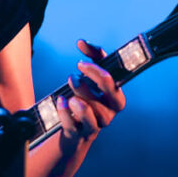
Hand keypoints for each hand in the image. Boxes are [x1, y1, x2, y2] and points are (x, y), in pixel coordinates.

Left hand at [56, 39, 125, 154]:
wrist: (75, 132)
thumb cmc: (86, 100)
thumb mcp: (91, 78)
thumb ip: (91, 58)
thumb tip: (82, 42)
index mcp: (115, 96)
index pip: (113, 80)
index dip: (97, 69)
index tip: (80, 63)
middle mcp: (109, 112)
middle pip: (109, 95)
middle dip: (91, 79)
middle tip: (74, 74)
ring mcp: (96, 125)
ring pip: (90, 110)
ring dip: (77, 97)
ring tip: (68, 94)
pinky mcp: (80, 134)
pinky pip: (73, 124)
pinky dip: (64, 111)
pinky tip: (61, 102)